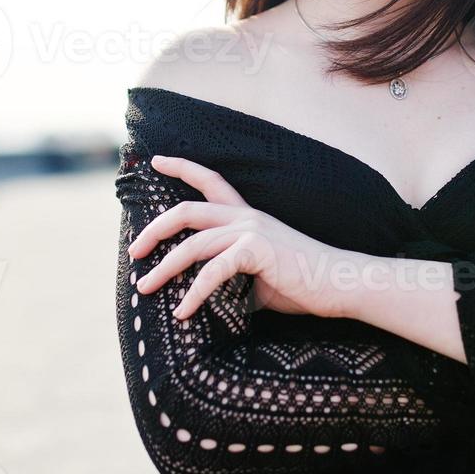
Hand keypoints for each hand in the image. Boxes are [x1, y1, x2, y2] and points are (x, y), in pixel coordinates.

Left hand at [126, 154, 363, 320]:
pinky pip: (212, 272)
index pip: (210, 179)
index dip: (181, 167)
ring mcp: (251, 230)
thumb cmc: (304, 284)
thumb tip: (204, 293)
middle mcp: (246, 216)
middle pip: (186, 210)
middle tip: (134, 251)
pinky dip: (192, 294)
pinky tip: (182, 312)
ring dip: (163, 268)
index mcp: (248, 216)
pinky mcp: (257, 250)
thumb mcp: (260, 275)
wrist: (341, 284)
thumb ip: (233, 273)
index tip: (155, 160)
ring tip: (144, 288)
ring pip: (192, 244)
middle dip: (154, 228)